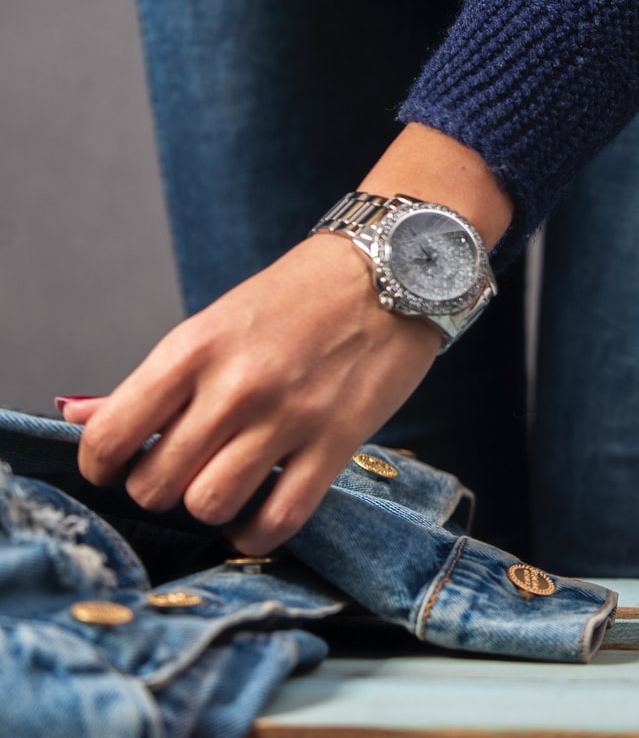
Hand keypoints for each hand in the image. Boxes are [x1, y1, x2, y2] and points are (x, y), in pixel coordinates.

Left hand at [67, 123, 511, 554]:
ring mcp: (289, 417)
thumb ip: (149, 381)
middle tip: (182, 469)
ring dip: (208, 506)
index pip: (110, 436)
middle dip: (159, 486)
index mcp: (194, 349)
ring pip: (209, 504)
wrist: (394, 272)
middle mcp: (236, 386)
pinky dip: (257, 532)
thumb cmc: (299, 296)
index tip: (119, 464)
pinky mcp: (337, 442)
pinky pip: (279, 519)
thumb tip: (77, 417)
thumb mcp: (214, 324)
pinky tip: (256, 514)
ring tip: (222, 486)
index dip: (102, 465)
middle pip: (156, 483)